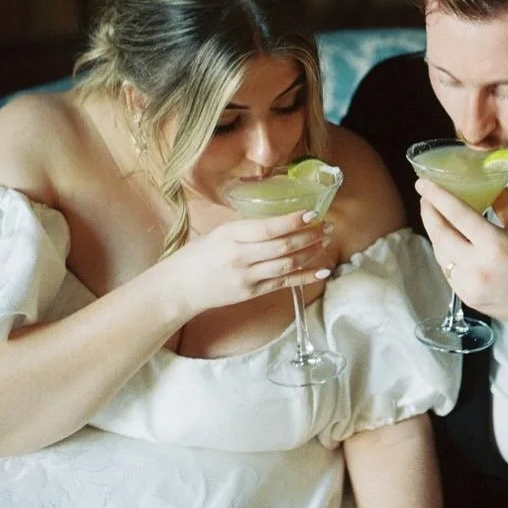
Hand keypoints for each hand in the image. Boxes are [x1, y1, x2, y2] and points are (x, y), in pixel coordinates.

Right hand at [157, 212, 332, 320]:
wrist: (180, 287)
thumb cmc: (200, 255)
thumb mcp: (220, 233)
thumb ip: (248, 228)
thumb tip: (281, 219)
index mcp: (231, 235)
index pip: (267, 228)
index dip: (292, 221)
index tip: (312, 213)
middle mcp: (240, 257)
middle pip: (282, 247)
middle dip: (309, 236)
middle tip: (327, 226)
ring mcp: (247, 277)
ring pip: (286, 265)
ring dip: (310, 253)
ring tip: (325, 241)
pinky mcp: (251, 293)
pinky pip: (283, 284)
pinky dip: (304, 277)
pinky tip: (322, 271)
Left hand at [415, 180, 507, 329]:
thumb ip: (502, 202)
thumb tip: (487, 182)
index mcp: (495, 245)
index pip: (458, 215)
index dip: (438, 196)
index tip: (422, 183)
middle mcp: (477, 267)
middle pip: (441, 235)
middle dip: (429, 213)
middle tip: (425, 196)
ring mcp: (469, 286)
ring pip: (440, 254)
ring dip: (435, 233)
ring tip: (435, 215)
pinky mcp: (467, 299)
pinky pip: (448, 270)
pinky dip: (445, 253)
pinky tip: (448, 241)